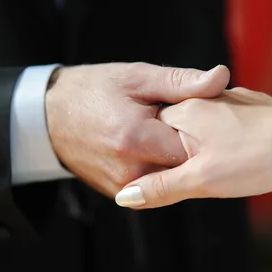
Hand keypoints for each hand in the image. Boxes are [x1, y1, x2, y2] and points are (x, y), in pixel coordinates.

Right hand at [45, 62, 229, 196]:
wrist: (49, 118)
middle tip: (190, 123)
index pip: (195, 146)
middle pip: (184, 167)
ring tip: (167, 132)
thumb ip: (182, 82)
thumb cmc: (94, 90)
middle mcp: (130, 171)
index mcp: (136, 139)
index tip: (207, 115)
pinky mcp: (118, 194)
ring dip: (176, 158)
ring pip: (170, 177)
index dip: (206, 129)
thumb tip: (221, 77)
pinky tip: (153, 146)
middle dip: (193, 146)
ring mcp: (123, 187)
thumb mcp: (138, 77)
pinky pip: (154, 183)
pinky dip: (159, 166)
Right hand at [114, 88, 271, 207]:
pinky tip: (243, 159)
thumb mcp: (202, 179)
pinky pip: (225, 128)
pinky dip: (226, 145)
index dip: (152, 160)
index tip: (167, 181)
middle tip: (202, 178)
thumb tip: (124, 197)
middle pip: (173, 130)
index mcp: (185, 112)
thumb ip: (161, 187)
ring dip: (203, 150)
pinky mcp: (251, 110)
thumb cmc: (258, 160)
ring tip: (228, 169)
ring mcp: (230, 102)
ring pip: (201, 129)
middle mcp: (204, 101)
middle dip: (177, 155)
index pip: (148, 133)